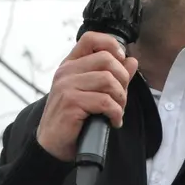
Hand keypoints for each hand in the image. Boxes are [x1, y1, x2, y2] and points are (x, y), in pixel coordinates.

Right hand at [36, 31, 138, 161]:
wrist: (52, 145)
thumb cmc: (73, 119)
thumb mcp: (92, 92)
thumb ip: (112, 75)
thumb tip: (132, 60)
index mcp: (71, 65)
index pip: (90, 38)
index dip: (111, 44)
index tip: (122, 60)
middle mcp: (66, 71)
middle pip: (106, 59)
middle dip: (122, 79)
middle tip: (121, 98)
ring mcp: (66, 86)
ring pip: (107, 80)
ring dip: (120, 98)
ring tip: (117, 111)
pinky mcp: (70, 102)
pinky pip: (105, 101)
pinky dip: (115, 113)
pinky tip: (113, 121)